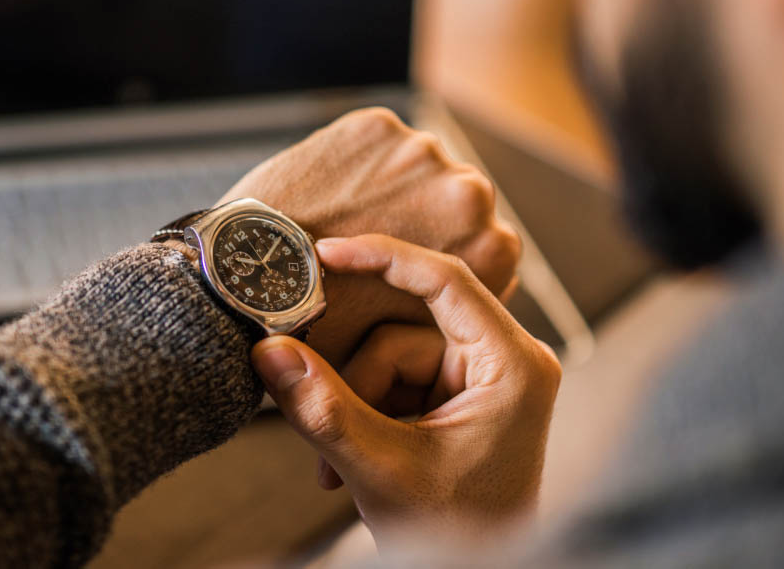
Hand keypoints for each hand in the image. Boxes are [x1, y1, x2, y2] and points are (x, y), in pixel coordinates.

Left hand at [219, 107, 520, 363]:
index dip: (444, 264)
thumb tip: (452, 325)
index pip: (482, 252)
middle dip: (423, 223)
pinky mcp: (375, 127)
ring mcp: (422, 152)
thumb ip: (445, 324)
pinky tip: (329, 200)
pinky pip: (374, 147)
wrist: (249, 279)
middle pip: (453, 207)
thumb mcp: (408, 349)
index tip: (409, 276)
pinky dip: (355, 167)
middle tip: (375, 253)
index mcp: (492, 251)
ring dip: (392, 190)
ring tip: (348, 227)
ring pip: (415, 172)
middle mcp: (469, 195)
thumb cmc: (327, 332)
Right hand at [251, 235, 560, 548]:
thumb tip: (269, 353)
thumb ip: (323, 409)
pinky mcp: (460, 394)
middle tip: (316, 409)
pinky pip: (395, 379)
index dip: (382, 259)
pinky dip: (366, 414)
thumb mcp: (381, 468)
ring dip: (356, 407)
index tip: (328, 253)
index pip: (446, 281)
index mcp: (514, 365)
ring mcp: (483, 376)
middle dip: (356, 379)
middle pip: (403, 331)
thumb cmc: (455, 530)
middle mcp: (507, 360)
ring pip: (389, 357)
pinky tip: (353, 460)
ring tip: (341, 464)